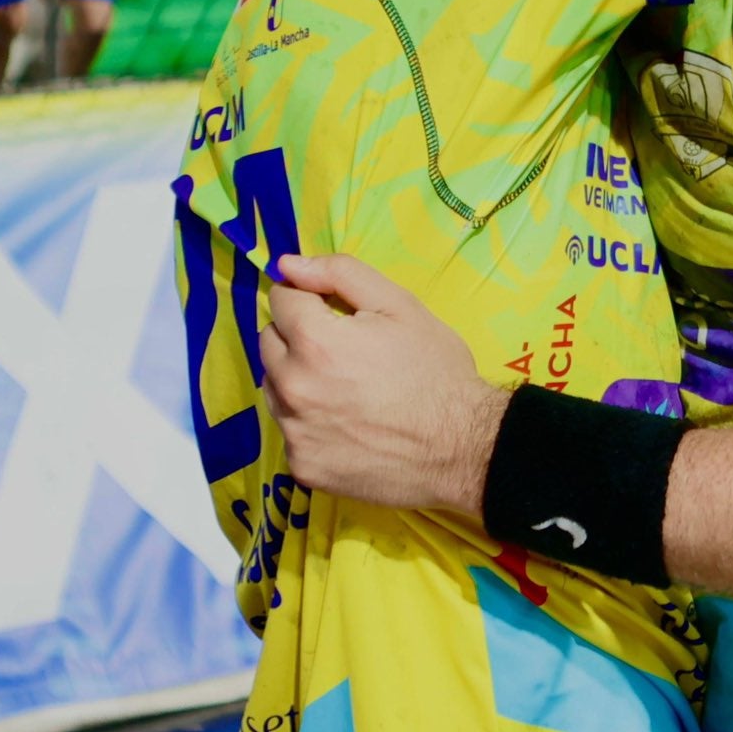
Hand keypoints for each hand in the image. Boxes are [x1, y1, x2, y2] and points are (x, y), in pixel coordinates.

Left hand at [260, 254, 504, 512]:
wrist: (463, 447)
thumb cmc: (435, 369)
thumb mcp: (399, 305)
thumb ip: (340, 275)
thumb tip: (287, 264)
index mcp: (315, 342)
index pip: (281, 300)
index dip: (309, 298)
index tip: (333, 311)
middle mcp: (293, 388)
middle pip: (269, 343)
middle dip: (297, 336)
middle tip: (342, 349)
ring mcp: (295, 433)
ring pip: (274, 388)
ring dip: (297, 379)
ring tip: (344, 388)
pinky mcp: (302, 467)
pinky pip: (290, 431)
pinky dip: (309, 422)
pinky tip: (346, 424)